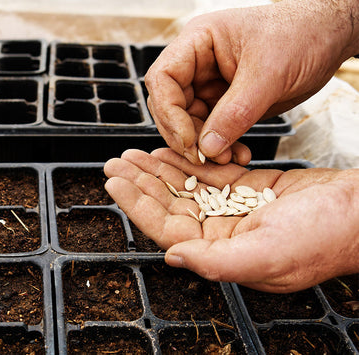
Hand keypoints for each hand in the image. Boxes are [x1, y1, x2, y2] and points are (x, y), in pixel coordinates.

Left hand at [104, 148, 358, 291]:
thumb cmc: (322, 238)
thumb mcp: (267, 254)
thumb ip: (216, 261)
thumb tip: (172, 257)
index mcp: (222, 253)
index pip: (167, 228)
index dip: (138, 205)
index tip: (115, 184)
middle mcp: (223, 233)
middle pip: (170, 204)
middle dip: (141, 183)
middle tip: (115, 163)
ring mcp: (235, 209)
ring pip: (187, 186)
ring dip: (159, 169)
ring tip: (134, 154)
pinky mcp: (249, 188)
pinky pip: (210, 172)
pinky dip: (189, 160)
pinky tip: (169, 151)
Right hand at [145, 0, 358, 164]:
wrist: (330, 36)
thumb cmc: (302, 34)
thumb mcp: (269, 74)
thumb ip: (236, 113)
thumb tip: (207, 148)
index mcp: (198, 42)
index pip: (163, 78)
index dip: (169, 112)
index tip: (188, 140)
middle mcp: (198, 64)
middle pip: (170, 104)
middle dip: (185, 134)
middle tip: (203, 158)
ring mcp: (210, 84)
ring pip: (190, 122)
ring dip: (204, 146)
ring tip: (227, 160)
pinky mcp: (225, 102)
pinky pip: (212, 130)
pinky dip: (221, 146)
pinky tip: (237, 155)